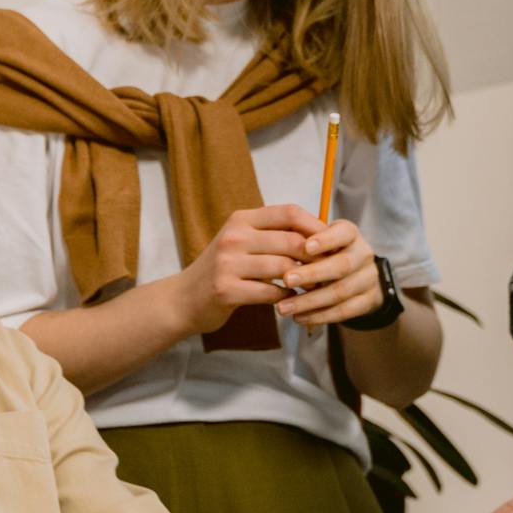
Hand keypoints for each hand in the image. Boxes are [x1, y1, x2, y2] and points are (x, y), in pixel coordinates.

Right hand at [177, 204, 327, 335]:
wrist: (183, 299)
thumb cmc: (221, 270)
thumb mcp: (240, 242)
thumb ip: (271, 235)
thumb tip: (317, 234)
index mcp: (240, 219)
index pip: (288, 212)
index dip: (314, 226)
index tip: (329, 241)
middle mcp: (234, 237)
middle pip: (291, 241)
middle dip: (315, 257)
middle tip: (329, 269)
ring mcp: (228, 263)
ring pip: (284, 268)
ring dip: (304, 280)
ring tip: (314, 287)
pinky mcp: (226, 290)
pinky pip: (270, 292)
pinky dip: (286, 296)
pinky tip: (289, 299)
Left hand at [275, 218, 384, 328]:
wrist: (358, 275)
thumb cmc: (327, 253)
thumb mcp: (319, 240)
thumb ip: (303, 240)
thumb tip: (278, 246)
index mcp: (351, 234)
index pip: (344, 233)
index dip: (326, 240)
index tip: (306, 246)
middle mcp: (363, 255)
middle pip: (342, 265)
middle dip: (312, 273)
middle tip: (286, 280)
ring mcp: (369, 279)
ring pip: (340, 292)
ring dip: (309, 301)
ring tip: (283, 307)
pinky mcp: (368, 301)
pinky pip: (344, 311)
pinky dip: (319, 316)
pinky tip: (298, 318)